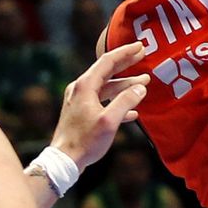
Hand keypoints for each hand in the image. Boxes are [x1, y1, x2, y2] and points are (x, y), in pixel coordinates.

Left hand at [51, 42, 149, 168]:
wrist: (64, 161)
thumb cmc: (85, 141)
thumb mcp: (109, 121)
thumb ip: (126, 101)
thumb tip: (141, 88)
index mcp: (85, 86)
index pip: (108, 61)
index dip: (126, 52)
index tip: (141, 46)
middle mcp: (80, 89)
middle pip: (107, 71)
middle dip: (126, 64)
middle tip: (143, 55)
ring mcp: (79, 101)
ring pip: (106, 87)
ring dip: (125, 85)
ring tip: (144, 83)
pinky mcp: (81, 113)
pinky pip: (102, 101)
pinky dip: (117, 102)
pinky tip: (132, 111)